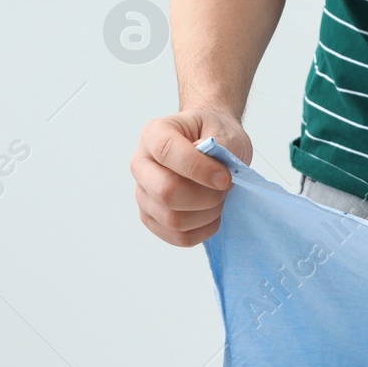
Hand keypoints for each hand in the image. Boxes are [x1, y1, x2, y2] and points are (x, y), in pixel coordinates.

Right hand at [131, 108, 253, 246]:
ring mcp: (143, 194)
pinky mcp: (152, 218)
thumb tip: (208, 165)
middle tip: (226, 188)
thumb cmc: (214, 134)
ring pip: (173, 219)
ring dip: (207, 214)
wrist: (212, 145)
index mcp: (154, 134)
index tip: (225, 177)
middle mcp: (141, 164)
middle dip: (206, 196)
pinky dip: (203, 231)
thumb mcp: (224, 130)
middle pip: (166, 192)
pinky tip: (213, 215)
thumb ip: (219, 145)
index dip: (198, 169)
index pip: (166, 152)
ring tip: (219, 199)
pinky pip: (177, 237)